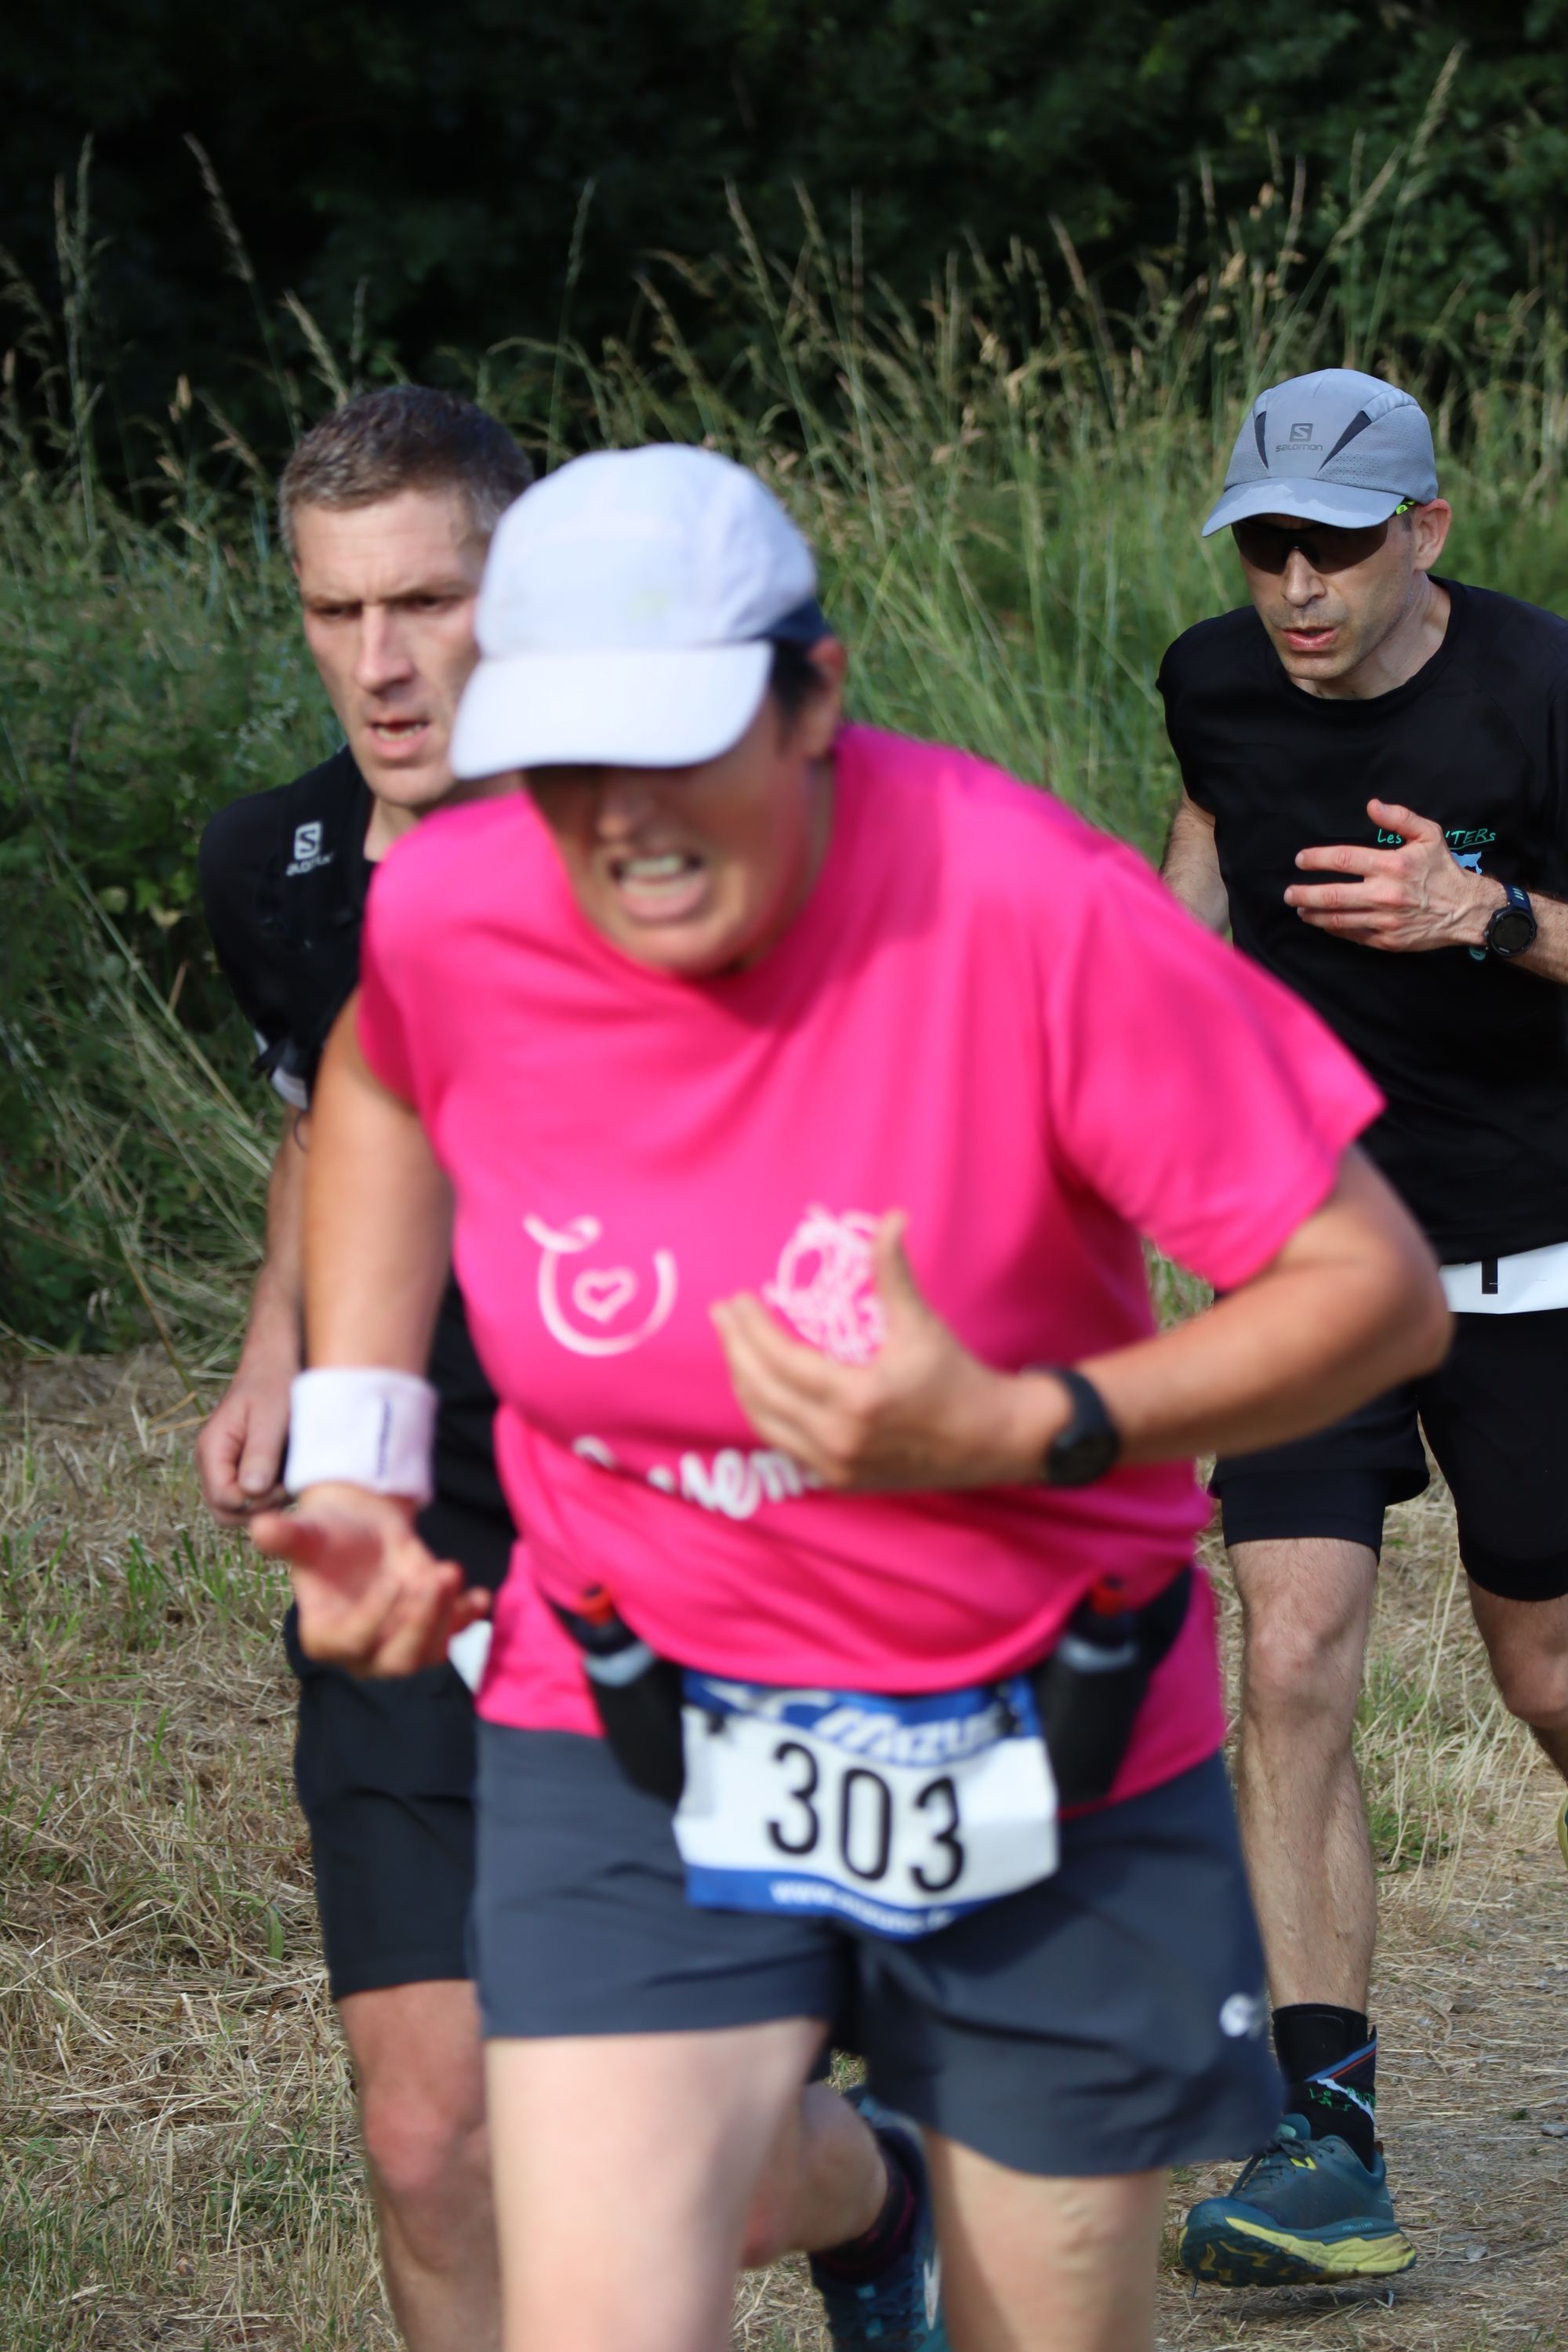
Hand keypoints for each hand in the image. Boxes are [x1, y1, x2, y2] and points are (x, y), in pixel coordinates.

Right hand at [196, 1355, 293, 1524]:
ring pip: (243, 1507)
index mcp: (213, 1450)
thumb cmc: (274, 1383)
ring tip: (292, 1471)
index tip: (280, 1484)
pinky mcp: (246, 1468)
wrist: (277, 1362)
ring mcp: (229, 1467)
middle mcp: (215, 1463)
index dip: (254, 1502)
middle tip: (287, 1484)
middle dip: (260, 1507)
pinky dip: (275, 1490)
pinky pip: (256, 1495)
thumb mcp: (271, 1416)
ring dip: (270, 1500)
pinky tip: (291, 1468)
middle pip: (227, 1512)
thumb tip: (251, 1492)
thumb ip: (260, 1454)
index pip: (223, 1501)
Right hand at [250, 1485, 491, 1675]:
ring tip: (450, 1571)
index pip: (353, 1643)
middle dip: (420, 1622)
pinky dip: (467, 1621)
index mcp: (324, 1636)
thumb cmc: (329, 1533)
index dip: (375, 1618)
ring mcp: (398, 1647)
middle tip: (436, 1577)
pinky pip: (451, 1640)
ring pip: (428, 1656)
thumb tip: (260, 1528)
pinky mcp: (428, 1632)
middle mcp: (362, 1654)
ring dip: (446, 1619)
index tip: (395, 1582)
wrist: (363, 1529)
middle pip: (396, 1662)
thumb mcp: (309, 1532)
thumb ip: (288, 1538)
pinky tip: (480, 1597)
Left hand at [710, 1213, 1063, 1491]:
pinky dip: (765, 1414)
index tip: (736, 1299)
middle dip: (733, 1350)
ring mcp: (835, 1465)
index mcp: (856, 1398)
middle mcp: (838, 1439)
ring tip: (732, 1347)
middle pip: (761, 1391)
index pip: (780, 1360)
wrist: (992, 1439)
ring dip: (742, 1382)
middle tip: (721, 1315)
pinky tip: (759, 1387)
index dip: (751, 1328)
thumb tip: (891, 1216)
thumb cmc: (956, 1377)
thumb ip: (894, 1271)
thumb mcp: (922, 1324)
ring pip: (765, 1423)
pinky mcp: (839, 1479)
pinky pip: (784, 1445)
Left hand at [1284, 798, 1503, 951]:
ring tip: (1300, 909)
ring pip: (1337, 919)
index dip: (1317, 859)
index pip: (1343, 859)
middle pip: (1333, 895)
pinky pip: (1352, 935)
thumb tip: (1372, 805)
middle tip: (1288, 892)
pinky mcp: (1386, 941)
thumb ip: (1400, 818)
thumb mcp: (1429, 836)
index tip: (1301, 860)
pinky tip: (1322, 923)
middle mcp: (1385, 894)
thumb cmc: (1444, 870)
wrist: (1466, 911)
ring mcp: (1384, 920)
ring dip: (1313, 914)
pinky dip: (1333, 929)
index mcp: (1392, 865)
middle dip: (1304, 894)